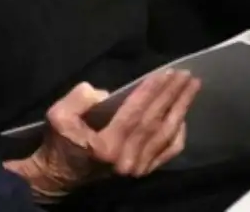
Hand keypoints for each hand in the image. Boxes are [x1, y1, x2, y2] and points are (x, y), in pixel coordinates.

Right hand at [11, 71, 198, 196]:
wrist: (58, 176)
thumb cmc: (60, 143)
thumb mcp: (58, 116)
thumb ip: (79, 99)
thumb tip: (106, 93)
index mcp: (104, 146)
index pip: (134, 113)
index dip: (151, 91)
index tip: (166, 72)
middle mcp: (124, 159)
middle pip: (154, 120)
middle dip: (172, 94)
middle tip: (186, 75)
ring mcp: (136, 168)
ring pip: (165, 133)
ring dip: (181, 108)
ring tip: (191, 86)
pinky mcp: (142, 172)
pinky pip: (168, 151)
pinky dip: (179, 133)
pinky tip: (184, 116)